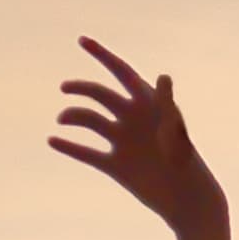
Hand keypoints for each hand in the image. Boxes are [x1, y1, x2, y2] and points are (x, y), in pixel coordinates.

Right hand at [49, 37, 221, 231]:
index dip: (103, 55)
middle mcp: (131, 119)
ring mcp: (122, 142)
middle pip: (99, 94)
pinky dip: (70, 147)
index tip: (82, 40)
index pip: (121, 72)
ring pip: (90, 121)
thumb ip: (166, 103)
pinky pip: (87, 154)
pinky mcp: (115, 166)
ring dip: (73, 117)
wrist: (185, 200)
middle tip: (65, 88)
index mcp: (146, 104)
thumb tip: (163, 76)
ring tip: (62, 121)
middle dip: (81, 88)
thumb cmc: (186, 162)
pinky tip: (52, 141)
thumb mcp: (175, 130)